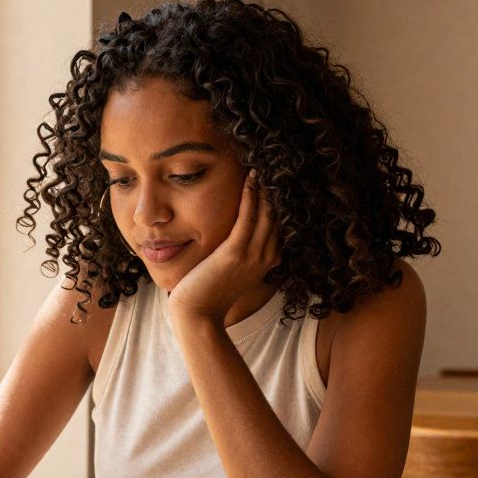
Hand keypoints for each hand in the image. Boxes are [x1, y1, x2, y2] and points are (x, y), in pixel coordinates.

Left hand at [168, 170, 279, 322]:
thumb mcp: (233, 271)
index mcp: (268, 260)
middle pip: (278, 214)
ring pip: (266, 213)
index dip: (280, 199)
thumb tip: (240, 237)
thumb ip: (242, 253)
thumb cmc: (209, 292)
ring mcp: (253, 256)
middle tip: (275, 163)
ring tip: (263, 164)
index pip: (280, 222)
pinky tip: (250, 179)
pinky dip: (251, 197)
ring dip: (266, 187)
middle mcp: (266, 257)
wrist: (198, 315)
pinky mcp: (235, 253)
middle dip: (277, 189)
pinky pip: (247, 218)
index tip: (277, 177)